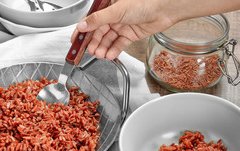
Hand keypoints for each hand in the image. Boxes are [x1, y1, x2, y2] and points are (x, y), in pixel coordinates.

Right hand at [71, 0, 239, 59]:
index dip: (81, 32)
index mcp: (107, 8)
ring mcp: (122, 25)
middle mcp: (114, 17)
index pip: (90, 21)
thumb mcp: (116, 11)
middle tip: (89, 52)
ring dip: (103, 48)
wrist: (165, 10)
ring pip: (108, 39)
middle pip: (98, 32)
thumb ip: (98, 20)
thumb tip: (82, 26)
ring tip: (99, 55)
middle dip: (93, 43)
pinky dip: (114, 50)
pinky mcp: (130, 34)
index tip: (74, 42)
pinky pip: (119, 44)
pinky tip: (110, 55)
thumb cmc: (144, 3)